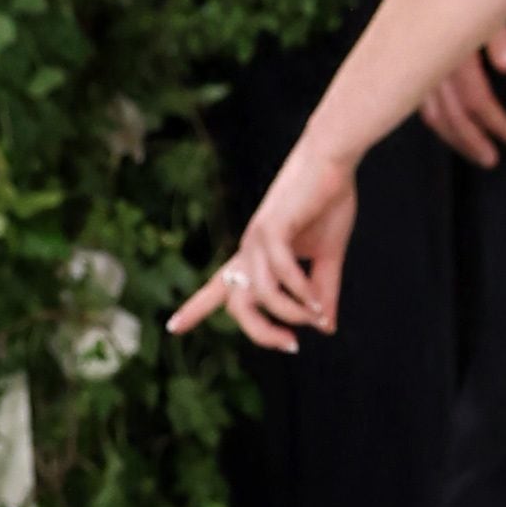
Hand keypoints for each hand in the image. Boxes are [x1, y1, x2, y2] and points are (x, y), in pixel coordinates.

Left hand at [173, 141, 355, 348]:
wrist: (332, 160)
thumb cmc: (328, 202)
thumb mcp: (328, 256)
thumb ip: (322, 293)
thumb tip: (325, 328)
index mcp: (255, 255)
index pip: (219, 287)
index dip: (195, 309)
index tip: (173, 328)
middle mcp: (249, 249)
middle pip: (237, 306)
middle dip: (261, 334)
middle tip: (291, 346)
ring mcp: (256, 238)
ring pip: (261, 295)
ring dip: (290, 313)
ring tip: (315, 315)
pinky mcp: (272, 228)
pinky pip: (280, 273)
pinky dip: (300, 292)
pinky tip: (317, 299)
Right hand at [419, 22, 505, 163]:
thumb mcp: (492, 2)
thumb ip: (500, 35)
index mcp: (447, 42)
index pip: (469, 94)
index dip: (489, 119)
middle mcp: (427, 52)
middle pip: (446, 110)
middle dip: (469, 137)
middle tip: (491, 159)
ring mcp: (417, 55)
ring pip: (431, 106)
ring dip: (456, 132)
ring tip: (480, 152)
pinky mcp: (413, 52)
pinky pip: (425, 94)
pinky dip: (440, 113)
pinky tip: (457, 124)